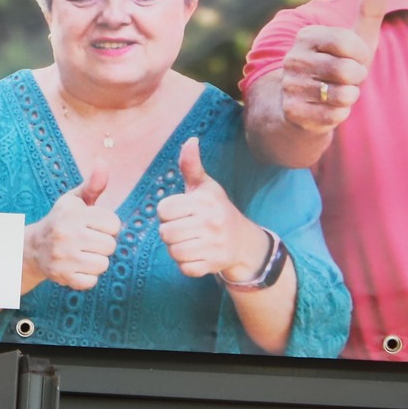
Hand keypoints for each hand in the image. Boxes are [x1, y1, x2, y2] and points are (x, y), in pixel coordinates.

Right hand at [23, 164, 120, 290]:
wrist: (33, 248)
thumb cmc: (61, 221)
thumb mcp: (74, 200)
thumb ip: (93, 184)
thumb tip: (103, 162)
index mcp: (73, 213)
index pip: (114, 224)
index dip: (107, 226)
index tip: (94, 226)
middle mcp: (67, 234)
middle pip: (110, 245)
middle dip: (103, 244)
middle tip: (88, 241)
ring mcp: (64, 257)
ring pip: (103, 264)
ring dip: (96, 260)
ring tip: (83, 253)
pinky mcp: (62, 276)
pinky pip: (91, 281)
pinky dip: (87, 276)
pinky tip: (77, 266)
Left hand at [158, 139, 268, 281]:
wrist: (243, 240)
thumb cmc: (216, 208)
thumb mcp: (205, 186)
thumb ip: (191, 165)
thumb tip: (190, 140)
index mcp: (204, 201)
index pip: (164, 210)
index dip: (166, 212)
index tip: (178, 212)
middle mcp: (211, 222)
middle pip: (166, 233)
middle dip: (169, 232)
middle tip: (181, 229)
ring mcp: (215, 245)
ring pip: (174, 252)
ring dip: (175, 249)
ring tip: (186, 241)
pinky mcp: (215, 264)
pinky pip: (185, 268)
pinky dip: (185, 264)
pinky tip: (195, 254)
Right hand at [278, 0, 392, 135]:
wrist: (306, 104)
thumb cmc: (339, 66)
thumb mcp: (357, 40)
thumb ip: (369, 12)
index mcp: (306, 36)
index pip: (349, 42)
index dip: (361, 55)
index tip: (355, 58)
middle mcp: (293, 59)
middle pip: (347, 71)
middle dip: (357, 78)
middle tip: (346, 79)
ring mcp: (290, 85)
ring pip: (343, 95)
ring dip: (350, 97)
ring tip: (337, 92)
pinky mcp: (292, 111)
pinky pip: (334, 116)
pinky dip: (340, 114)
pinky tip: (329, 108)